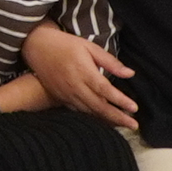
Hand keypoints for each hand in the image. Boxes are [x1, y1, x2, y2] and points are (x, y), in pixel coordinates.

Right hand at [23, 21, 140, 128]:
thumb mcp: (89, 46)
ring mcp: (67, 94)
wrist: (36, 47)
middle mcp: (75, 85)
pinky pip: (79, 111)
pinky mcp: (61, 97)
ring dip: (107, 120)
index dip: (120, 100)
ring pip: (89, 111)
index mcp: (83, 71)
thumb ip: (109, 61)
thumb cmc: (65, 44)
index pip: (105, 90)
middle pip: (99, 105)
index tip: (134, 108)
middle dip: (117, 117)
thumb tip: (130, 73)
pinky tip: (103, 121)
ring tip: (123, 125)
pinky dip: (92, 117)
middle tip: (134, 126)